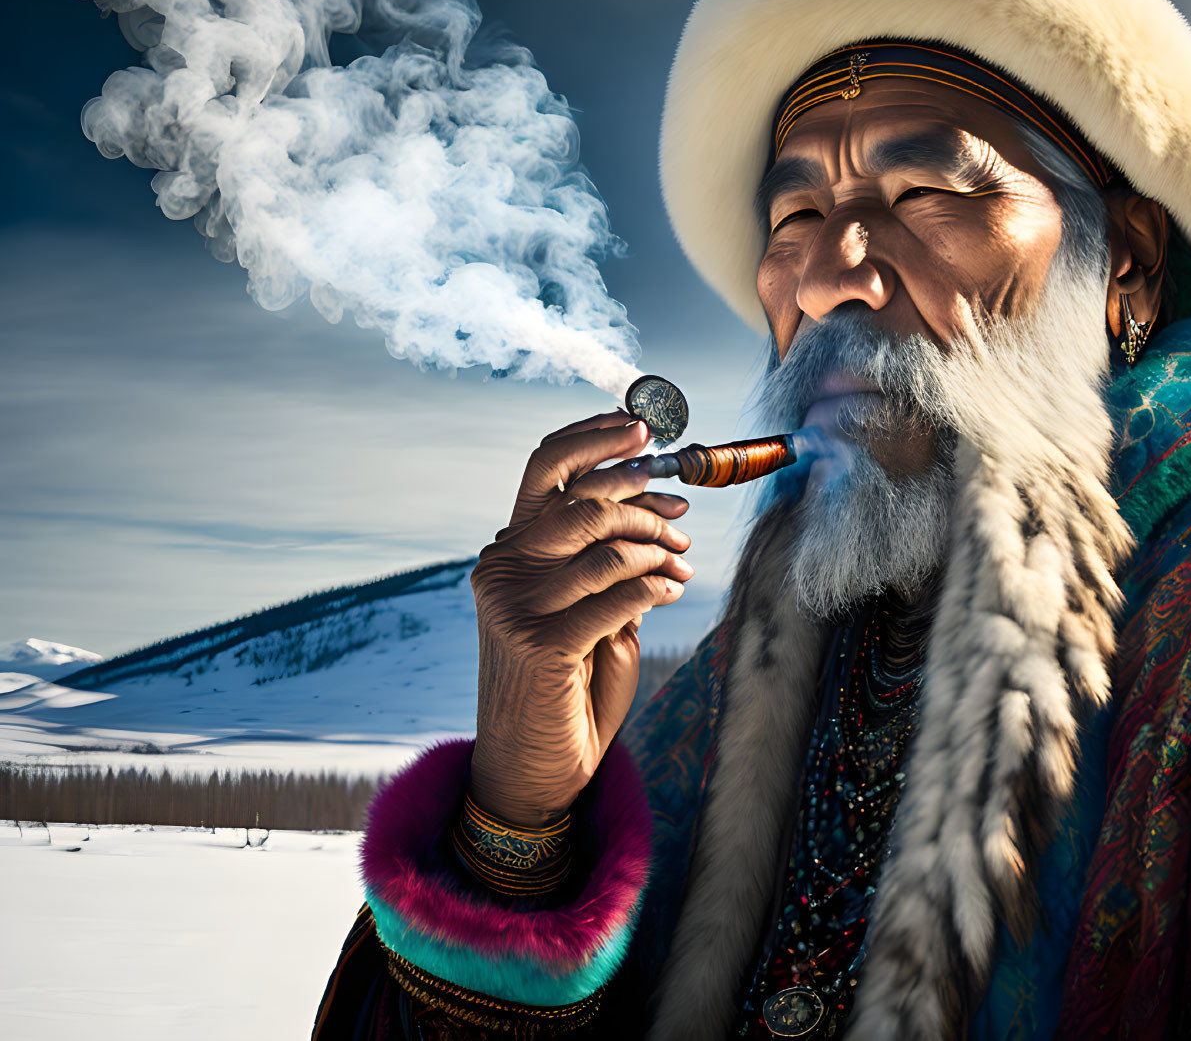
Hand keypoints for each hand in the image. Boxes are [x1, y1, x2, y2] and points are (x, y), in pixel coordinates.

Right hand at [467, 411, 692, 825]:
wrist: (533, 766)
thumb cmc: (567, 685)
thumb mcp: (586, 611)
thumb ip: (604, 561)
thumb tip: (662, 507)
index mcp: (508, 551)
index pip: (544, 467)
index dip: (595, 438)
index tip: (644, 430)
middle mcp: (503, 569)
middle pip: (585, 500)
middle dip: (646, 502)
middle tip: (681, 520)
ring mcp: (516, 606)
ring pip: (608, 545)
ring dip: (659, 550)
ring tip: (680, 565)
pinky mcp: (541, 644)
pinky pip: (620, 595)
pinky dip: (658, 587)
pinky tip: (672, 593)